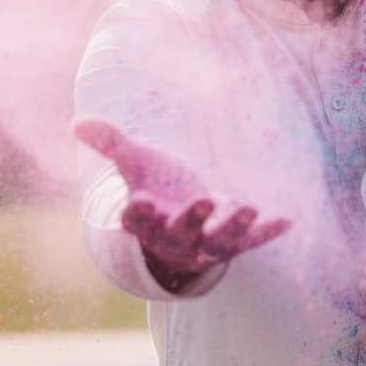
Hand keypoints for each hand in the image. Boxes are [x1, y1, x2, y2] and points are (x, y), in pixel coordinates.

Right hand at [73, 118, 289, 288]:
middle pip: (179, 233)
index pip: (135, 222)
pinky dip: (268, 232)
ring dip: (234, 226)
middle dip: (191, 218)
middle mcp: (173, 238)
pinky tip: (288, 219)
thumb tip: (76, 122)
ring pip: (218, 242)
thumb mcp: (135, 162)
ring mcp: (204, 243)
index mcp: (145, 221)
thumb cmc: (155, 186)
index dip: (136, 214)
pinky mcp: (232, 242)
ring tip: (250, 206)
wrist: (182, 216)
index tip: (136, 201)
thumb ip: (110, 143)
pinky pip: (251, 241)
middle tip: (203, 199)